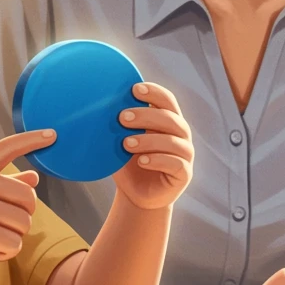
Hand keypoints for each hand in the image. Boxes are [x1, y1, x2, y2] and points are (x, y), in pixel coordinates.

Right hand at [0, 129, 55, 272]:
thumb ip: (3, 183)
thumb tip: (34, 177)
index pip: (8, 147)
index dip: (32, 139)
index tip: (52, 135)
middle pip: (29, 197)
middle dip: (21, 215)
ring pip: (25, 222)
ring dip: (11, 236)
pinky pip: (15, 244)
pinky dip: (5, 253)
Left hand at [113, 82, 193, 210]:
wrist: (136, 194)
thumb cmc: (129, 162)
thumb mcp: (121, 140)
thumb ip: (119, 125)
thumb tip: (99, 105)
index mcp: (168, 120)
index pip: (167, 100)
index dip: (153, 92)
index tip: (134, 89)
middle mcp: (180, 134)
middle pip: (170, 118)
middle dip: (145, 116)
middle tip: (121, 118)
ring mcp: (185, 154)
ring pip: (173, 141)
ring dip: (148, 140)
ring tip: (126, 143)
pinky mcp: (184, 174)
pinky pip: (176, 164)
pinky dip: (158, 160)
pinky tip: (141, 161)